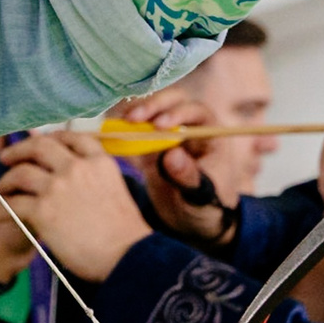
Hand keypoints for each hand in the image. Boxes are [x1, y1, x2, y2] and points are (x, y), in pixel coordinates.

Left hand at [0, 131, 151, 282]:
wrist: (126, 257)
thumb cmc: (126, 233)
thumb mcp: (117, 190)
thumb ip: (96, 178)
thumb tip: (79, 179)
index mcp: (98, 162)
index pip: (71, 137)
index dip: (51, 138)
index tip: (39, 141)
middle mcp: (76, 167)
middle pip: (39, 147)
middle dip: (19, 150)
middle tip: (6, 158)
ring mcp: (58, 187)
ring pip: (21, 173)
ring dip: (6, 180)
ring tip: (0, 188)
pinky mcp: (43, 211)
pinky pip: (14, 203)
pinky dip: (3, 208)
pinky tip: (0, 215)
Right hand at [112, 93, 235, 249]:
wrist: (193, 221)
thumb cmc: (207, 208)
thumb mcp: (201, 197)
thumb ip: (189, 177)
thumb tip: (172, 154)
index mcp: (210, 135)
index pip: (196, 111)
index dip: (177, 113)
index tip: (160, 126)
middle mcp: (190, 127)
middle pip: (173, 101)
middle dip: (153, 105)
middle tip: (133, 119)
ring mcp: (168, 133)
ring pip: (153, 109)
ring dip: (136, 111)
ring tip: (121, 124)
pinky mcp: (150, 143)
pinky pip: (138, 127)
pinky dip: (125, 126)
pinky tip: (113, 131)